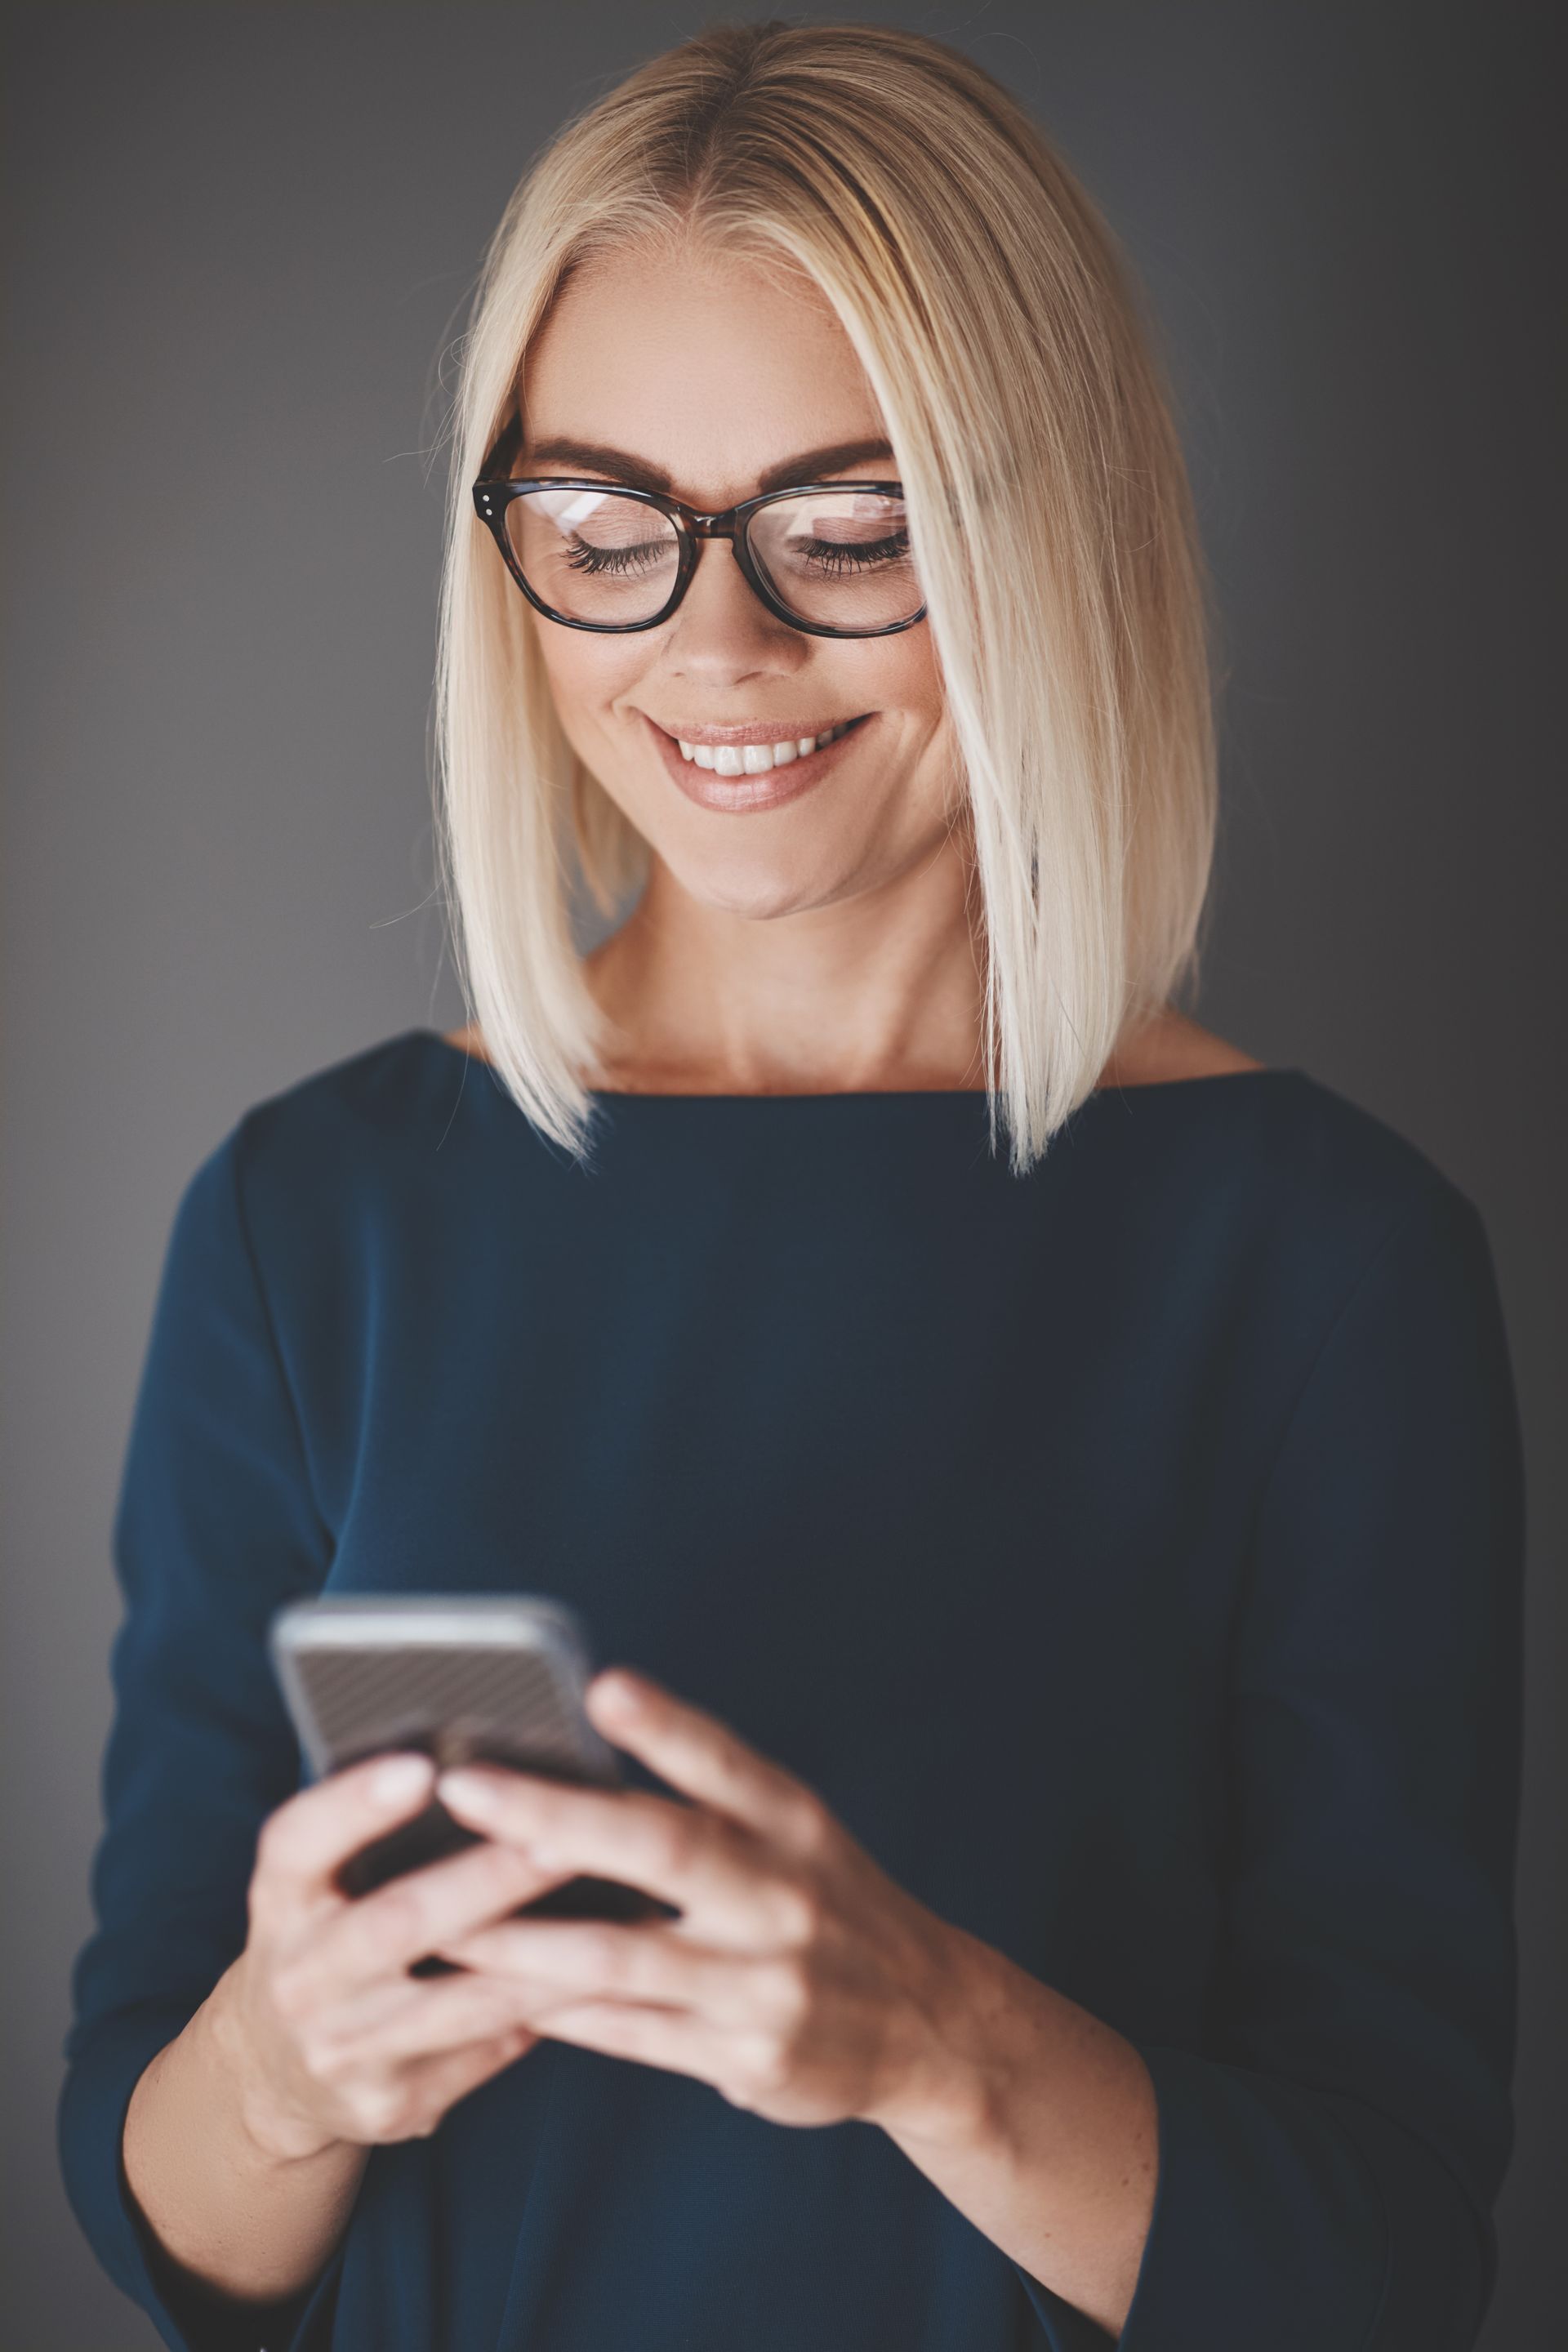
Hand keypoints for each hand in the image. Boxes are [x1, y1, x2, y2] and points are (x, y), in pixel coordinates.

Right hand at [211, 1753, 575, 2162]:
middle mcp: (300, 1977)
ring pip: (461, 2002)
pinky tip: (613, 1973)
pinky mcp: (392, 2103)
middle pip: (396, 1925)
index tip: (424, 1766)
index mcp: (280, 1898)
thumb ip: (376, 1831)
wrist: (277, 2073)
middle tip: (562, 1838)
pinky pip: (490, 2050)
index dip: (357, 1806)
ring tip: (621, 1912)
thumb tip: (499, 1763)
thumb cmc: (330, 1930)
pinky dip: (554, 2010)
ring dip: (546, 1957)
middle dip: (487, 1882)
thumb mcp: (319, 1881)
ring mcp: (343, 2050)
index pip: (301, 1842)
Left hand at [433, 1671, 983, 2134]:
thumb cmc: (830, 1902)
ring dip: (524, 1939)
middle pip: (662, 1848)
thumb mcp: (797, 1833)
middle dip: (556, 1816)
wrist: (927, 2025)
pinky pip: (630, 2034)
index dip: (666, 1723)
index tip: (602, 1685)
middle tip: (467, 1789)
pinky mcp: (745, 2057)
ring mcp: (764, 1982)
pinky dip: (559, 2013)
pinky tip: (497, 1993)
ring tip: (442, 1921)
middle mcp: (782, 1895)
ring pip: (623, 1956)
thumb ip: (711, 1795)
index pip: (725, 1760)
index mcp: (793, 1821)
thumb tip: (586, 1742)